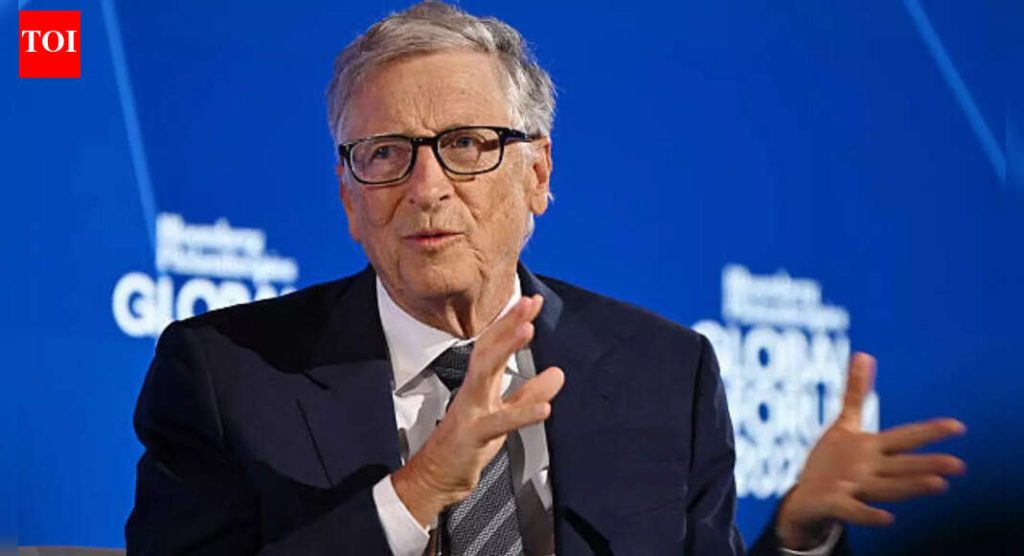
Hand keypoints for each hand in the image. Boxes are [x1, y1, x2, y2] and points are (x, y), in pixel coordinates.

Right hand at [392, 295, 564, 526]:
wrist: (436, 478)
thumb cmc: (467, 445)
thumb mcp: (504, 414)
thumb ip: (530, 393)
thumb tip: (558, 373)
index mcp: (481, 385)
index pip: (495, 345)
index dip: (512, 323)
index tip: (531, 302)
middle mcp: (473, 391)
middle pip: (488, 349)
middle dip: (508, 324)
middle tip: (527, 303)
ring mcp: (470, 411)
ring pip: (485, 373)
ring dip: (506, 349)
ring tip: (527, 330)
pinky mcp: (473, 435)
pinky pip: (499, 422)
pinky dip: (522, 414)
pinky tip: (545, 409)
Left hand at [776, 353, 966, 549]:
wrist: (807, 499)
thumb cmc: (833, 462)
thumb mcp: (844, 424)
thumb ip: (856, 392)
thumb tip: (863, 354)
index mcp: (873, 449)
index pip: (905, 438)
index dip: (929, 431)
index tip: (957, 426)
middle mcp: (870, 470)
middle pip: (902, 465)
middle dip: (928, 464)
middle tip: (958, 465)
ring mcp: (855, 488)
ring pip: (886, 487)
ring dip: (912, 486)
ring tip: (938, 484)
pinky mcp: (836, 504)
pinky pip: (854, 510)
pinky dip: (868, 514)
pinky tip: (887, 518)